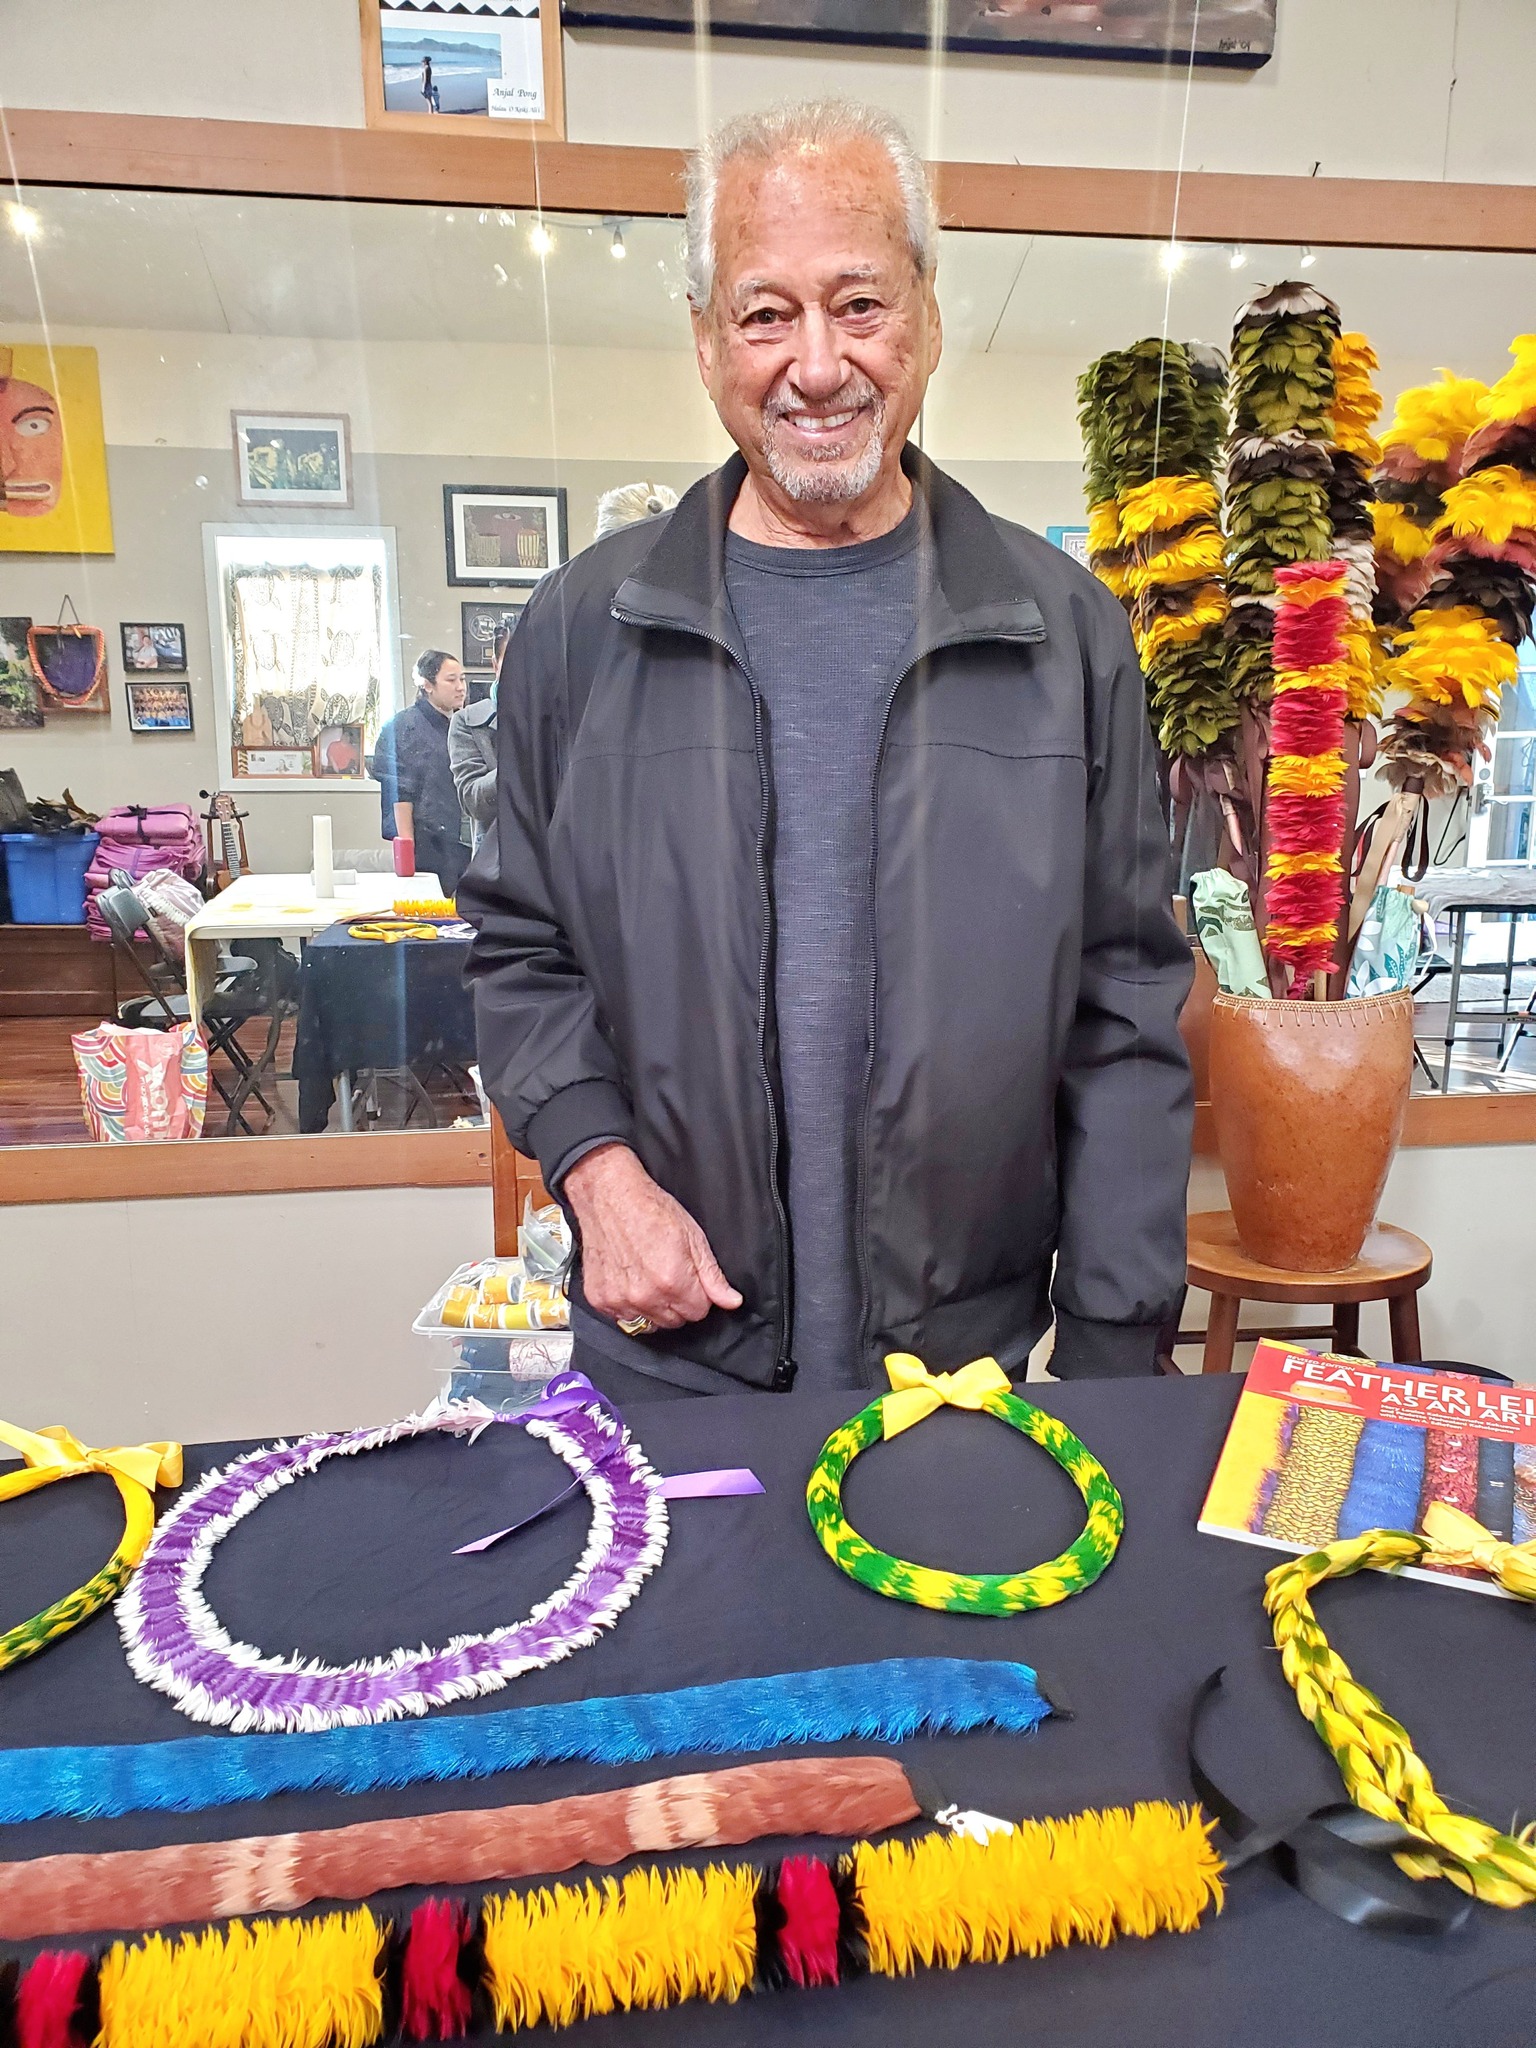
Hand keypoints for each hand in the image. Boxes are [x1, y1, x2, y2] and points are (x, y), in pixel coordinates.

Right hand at [563, 1143, 742, 1330]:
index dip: (698, 1295)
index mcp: (673, 1281)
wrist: (610, 1197)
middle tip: (668, 1273)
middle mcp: (645, 1296)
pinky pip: (622, 1318)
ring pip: (649, 1323)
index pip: (699, 1312)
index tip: (690, 1279)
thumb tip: (732, 1301)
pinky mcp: (600, 1299)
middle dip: (677, 1303)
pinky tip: (629, 1279)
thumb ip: (713, 1276)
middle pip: (675, 1321)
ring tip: (647, 1276)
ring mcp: (620, 1300)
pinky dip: (628, 1305)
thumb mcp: (693, 1237)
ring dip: (653, 1307)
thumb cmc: (650, 1210)